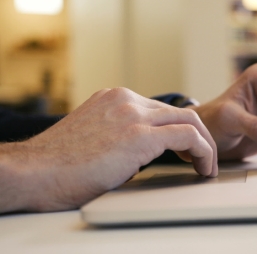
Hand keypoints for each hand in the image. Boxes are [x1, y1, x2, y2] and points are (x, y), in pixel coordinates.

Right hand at [0, 88, 216, 211]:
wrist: (33, 173)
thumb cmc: (57, 166)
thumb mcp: (93, 138)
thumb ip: (120, 137)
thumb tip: (140, 157)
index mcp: (114, 98)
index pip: (161, 109)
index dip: (179, 130)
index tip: (187, 149)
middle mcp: (126, 99)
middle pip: (180, 112)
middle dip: (198, 136)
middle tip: (204, 158)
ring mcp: (133, 114)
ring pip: (190, 120)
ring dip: (205, 145)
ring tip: (207, 166)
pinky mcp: (139, 135)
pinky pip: (187, 137)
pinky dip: (203, 152)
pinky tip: (203, 168)